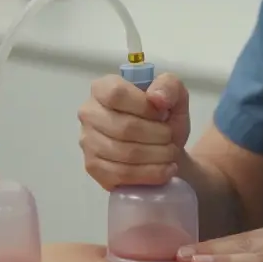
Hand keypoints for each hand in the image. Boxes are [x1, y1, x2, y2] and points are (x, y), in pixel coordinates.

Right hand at [78, 72, 191, 189]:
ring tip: (171, 154)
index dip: (145, 107)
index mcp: (103, 88)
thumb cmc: (164, 118)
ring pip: (125, 153)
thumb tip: (156, 98)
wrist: (162, 148)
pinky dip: (150, 174)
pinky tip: (165, 170)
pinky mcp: (93, 167)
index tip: (163, 115)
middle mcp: (89, 113)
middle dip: (158, 136)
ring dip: (157, 156)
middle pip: (124, 127)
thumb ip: (169, 87)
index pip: (117, 94)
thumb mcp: (174, 95)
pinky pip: (122, 174)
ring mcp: (87, 142)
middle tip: (172, 139)